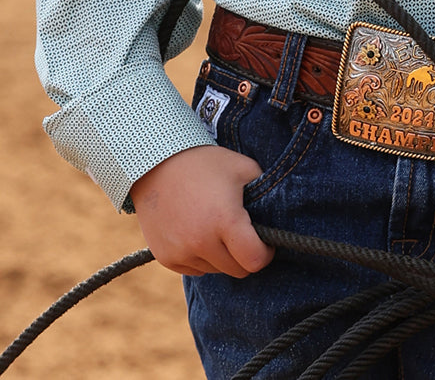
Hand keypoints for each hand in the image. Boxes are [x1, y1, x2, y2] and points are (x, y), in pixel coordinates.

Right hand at [130, 145, 273, 277]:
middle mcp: (201, 242)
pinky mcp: (166, 258)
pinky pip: (195, 269)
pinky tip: (197, 232)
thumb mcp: (242, 168)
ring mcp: (181, 252)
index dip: (266, 253)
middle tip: (242, 233)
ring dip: (221, 256)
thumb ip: (264, 192)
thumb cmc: (205, 163)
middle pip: (237, 269)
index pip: (255, 260)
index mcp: (225, 221)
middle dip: (244, 255)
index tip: (265, 242)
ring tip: (215, 227)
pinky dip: (201, 257)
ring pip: (215, 270)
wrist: (156, 162)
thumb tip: (278, 214)